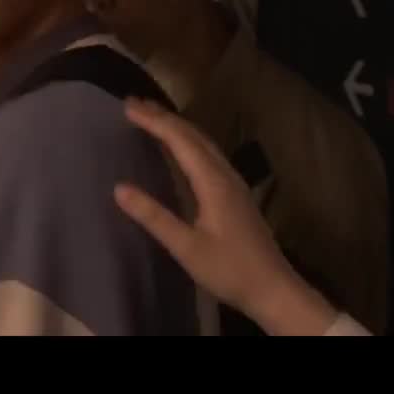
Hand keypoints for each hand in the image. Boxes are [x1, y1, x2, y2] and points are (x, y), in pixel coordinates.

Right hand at [113, 98, 336, 335]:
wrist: (274, 288)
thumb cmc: (229, 269)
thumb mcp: (186, 247)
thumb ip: (154, 217)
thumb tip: (119, 188)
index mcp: (213, 182)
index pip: (180, 140)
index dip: (154, 122)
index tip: (128, 107)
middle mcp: (225, 175)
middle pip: (194, 135)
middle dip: (164, 117)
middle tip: (134, 105)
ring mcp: (234, 183)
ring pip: (204, 143)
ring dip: (178, 127)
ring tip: (154, 118)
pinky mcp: (236, 194)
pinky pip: (209, 155)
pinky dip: (189, 142)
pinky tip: (183, 150)